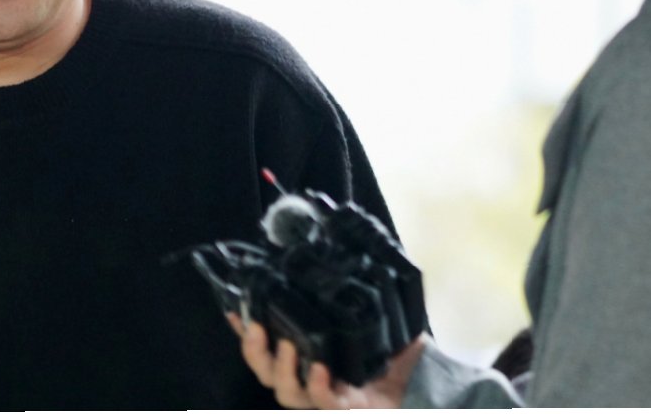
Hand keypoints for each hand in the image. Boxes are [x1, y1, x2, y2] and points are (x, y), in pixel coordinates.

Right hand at [226, 312, 427, 408]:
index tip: (232, 308)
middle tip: (255, 328)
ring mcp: (322, 397)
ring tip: (286, 345)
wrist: (418, 387)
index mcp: (305, 358)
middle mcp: (306, 379)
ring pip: (285, 390)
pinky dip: (316, 385)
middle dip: (253, 350)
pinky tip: (318, 368)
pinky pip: (322, 401)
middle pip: (264, 372)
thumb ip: (353, 298)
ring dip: (281, 368)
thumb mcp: (369, 322)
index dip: (244, 330)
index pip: (266, 345)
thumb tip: (347, 253)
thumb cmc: (390, 356)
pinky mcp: (343, 409)